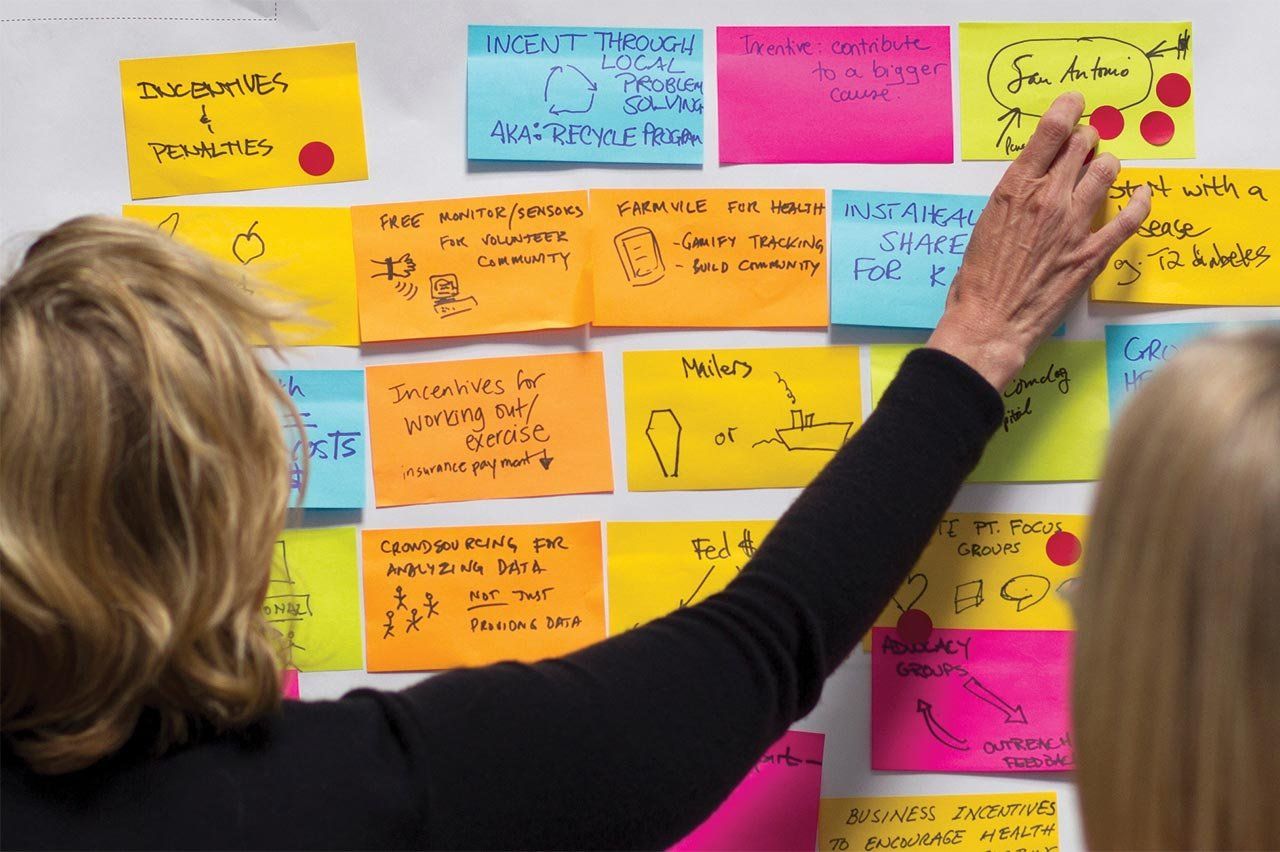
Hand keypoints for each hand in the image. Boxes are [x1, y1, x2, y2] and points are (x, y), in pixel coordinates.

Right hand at [927, 91, 1151, 389]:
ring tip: (1102, 169)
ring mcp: (1074, 224)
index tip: (1075, 102)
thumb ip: (1013, 199)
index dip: (1067, 108)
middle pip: (1082, 146)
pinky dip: (1140, 202)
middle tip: (1084, 145)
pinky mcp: (1092, 252)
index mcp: (1016, 188)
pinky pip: (1129, 218)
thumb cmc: (977, 279)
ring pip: (1107, 171)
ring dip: (1106, 164)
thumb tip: (1032, 185)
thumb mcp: (985, 224)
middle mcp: (1049, 198)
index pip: (1051, 130)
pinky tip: (1142, 194)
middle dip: (1085, 139)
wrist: (989, 322)